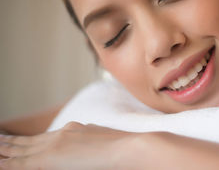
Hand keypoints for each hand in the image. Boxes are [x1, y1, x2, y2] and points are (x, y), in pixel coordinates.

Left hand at [0, 122, 138, 168]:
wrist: (131, 147)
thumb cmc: (126, 151)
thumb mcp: (106, 144)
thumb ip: (93, 143)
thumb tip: (88, 148)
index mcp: (76, 130)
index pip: (47, 137)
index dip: (30, 140)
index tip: (18, 141)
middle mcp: (64, 133)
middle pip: (31, 140)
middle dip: (11, 143)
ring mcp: (56, 143)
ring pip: (21, 149)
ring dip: (4, 150)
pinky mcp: (50, 157)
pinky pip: (20, 163)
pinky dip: (8, 163)